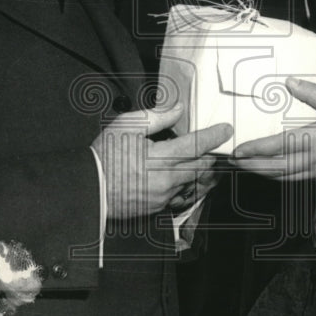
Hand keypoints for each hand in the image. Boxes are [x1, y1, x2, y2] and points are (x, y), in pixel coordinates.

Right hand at [92, 104, 231, 219]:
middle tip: (216, 145)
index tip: (226, 129)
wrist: (89, 189)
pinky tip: (183, 177)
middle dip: (212, 155)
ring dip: (201, 171)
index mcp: (161, 157)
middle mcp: (167, 179)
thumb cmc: (105, 156)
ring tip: (203, 161)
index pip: (197, 145)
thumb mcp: (126, 126)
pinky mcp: (159, 207)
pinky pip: (182, 195)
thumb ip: (156, 117)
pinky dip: (187, 185)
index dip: (214, 135)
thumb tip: (177, 109)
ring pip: (194, 182)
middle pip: (202, 166)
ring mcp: (164, 195)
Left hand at [229, 77, 315, 182]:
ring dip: (263, 173)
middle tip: (233, 162)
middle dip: (252, 166)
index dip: (256, 149)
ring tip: (247, 167)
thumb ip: (312, 93)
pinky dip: (280, 177)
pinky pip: (296, 180)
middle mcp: (312, 159)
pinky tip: (273, 172)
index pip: (277, 146)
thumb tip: (290, 82)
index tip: (238, 150)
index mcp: (314, 138)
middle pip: (275, 167)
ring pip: (284, 177)